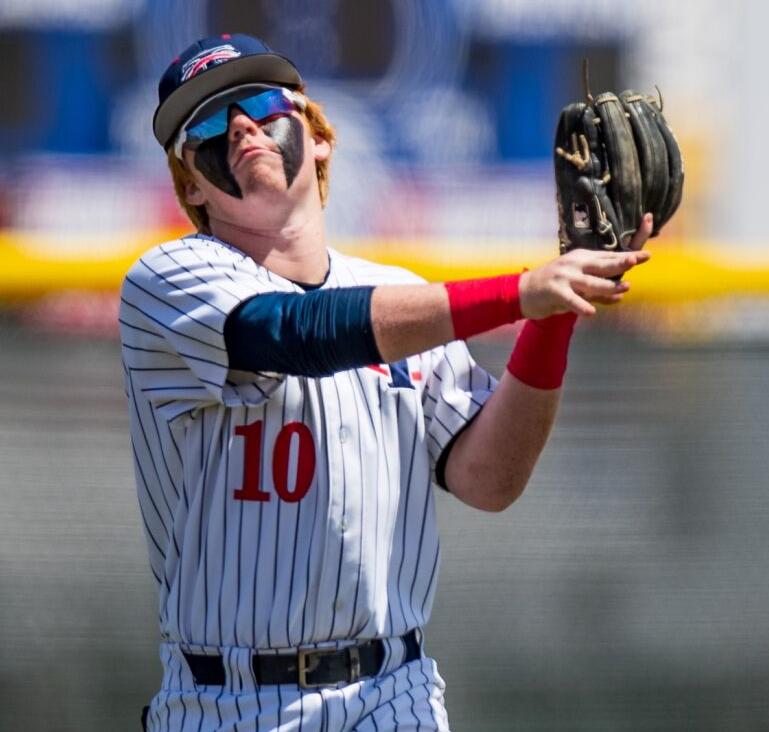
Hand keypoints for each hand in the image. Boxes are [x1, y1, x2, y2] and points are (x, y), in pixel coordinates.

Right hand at [519, 215, 652, 318]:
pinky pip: (571, 300)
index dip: (626, 256)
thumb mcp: (577, 286)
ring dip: (607, 286)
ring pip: (591, 282)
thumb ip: (598, 292)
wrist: (523, 292)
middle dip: (620, 263)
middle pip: (602, 264)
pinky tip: (591, 313)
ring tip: (623, 289)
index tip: (645, 256)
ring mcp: (564, 276)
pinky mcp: (555, 291)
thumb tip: (621, 297)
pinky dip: (581, 306)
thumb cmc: (553, 288)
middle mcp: (574, 264)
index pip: (607, 256)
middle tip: (636, 261)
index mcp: (581, 258)